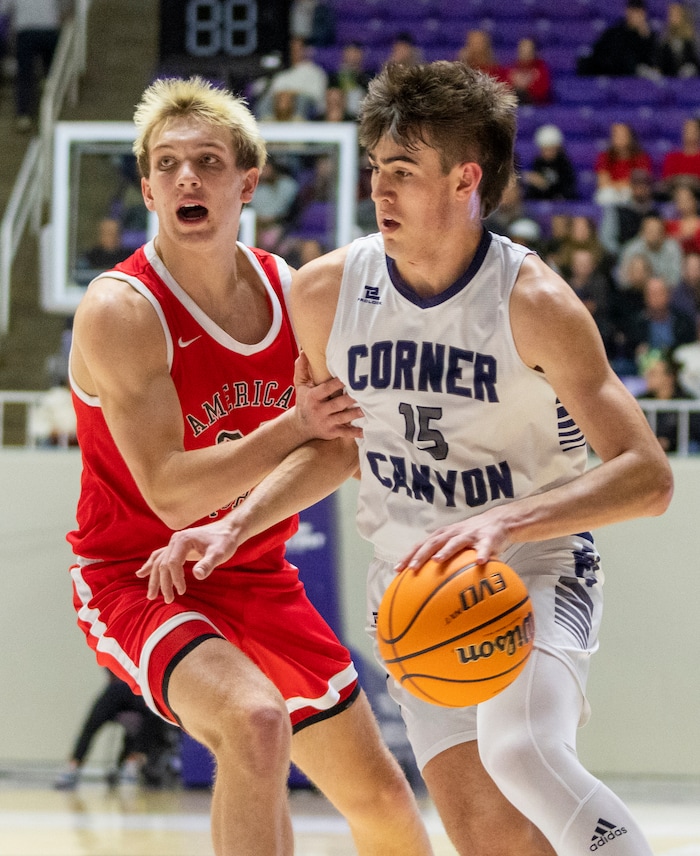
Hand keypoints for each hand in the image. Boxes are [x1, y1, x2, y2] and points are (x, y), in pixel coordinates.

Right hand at [135, 515, 244, 601]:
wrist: (228, 530)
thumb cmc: (224, 541)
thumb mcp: (219, 553)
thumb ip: (208, 564)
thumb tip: (197, 576)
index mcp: (183, 540)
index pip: (172, 563)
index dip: (175, 579)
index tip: (182, 591)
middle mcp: (175, 540)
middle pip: (162, 564)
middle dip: (163, 583)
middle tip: (168, 600)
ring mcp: (174, 543)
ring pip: (159, 562)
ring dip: (155, 579)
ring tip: (151, 596)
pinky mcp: (177, 547)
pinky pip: (160, 556)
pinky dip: (151, 565)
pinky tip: (142, 573)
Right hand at [293, 352, 362, 440]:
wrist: (300, 425)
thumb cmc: (303, 401)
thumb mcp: (300, 385)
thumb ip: (302, 368)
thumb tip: (304, 352)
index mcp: (313, 397)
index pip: (326, 389)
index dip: (337, 384)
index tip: (349, 377)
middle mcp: (320, 410)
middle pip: (337, 404)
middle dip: (350, 399)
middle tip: (365, 393)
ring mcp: (327, 422)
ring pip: (343, 418)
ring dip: (356, 414)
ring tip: (368, 408)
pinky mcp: (332, 432)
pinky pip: (345, 433)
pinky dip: (355, 433)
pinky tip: (365, 431)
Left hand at [393, 510, 512, 572]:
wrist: (498, 521)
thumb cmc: (471, 536)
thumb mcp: (454, 543)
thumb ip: (442, 557)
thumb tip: (426, 583)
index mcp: (443, 535)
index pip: (421, 545)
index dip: (409, 556)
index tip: (397, 569)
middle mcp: (453, 533)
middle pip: (434, 542)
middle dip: (422, 555)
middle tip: (413, 568)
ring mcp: (470, 534)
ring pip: (455, 542)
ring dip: (446, 551)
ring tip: (438, 561)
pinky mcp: (487, 538)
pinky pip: (484, 547)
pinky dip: (482, 554)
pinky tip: (480, 562)